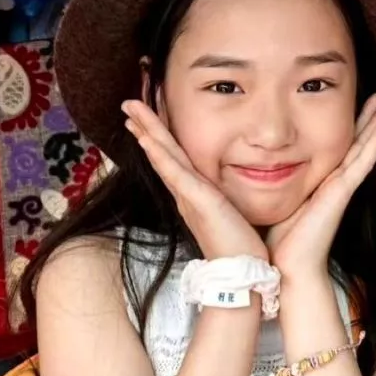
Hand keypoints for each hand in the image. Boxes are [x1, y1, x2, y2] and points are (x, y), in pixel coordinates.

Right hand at [122, 100, 267, 261]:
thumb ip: (234, 193)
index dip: (159, 133)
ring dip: (147, 130)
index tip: (149, 111)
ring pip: (163, 155)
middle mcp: (185, 193)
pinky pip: (174, 172)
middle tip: (129, 102)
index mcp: (194, 193)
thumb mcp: (237, 209)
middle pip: (161, 151)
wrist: (245, 273)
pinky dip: (160, 154)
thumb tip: (246, 173)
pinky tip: (148, 138)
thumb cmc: (245, 244)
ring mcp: (188, 196)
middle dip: (145, 125)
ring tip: (131, 108)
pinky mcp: (198, 201)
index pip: (173, 156)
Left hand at [265, 95, 375, 283]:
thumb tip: (257, 165)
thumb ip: (276, 183)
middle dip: (369, 120)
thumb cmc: (279, 240)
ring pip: (364, 149)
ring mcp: (342, 186)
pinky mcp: (343, 191)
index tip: (358, 106)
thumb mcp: (278, 201)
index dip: (351, 127)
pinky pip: (363, 161)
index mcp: (322, 183)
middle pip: (357, 144)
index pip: (340, 148)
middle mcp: (335, 182)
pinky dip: (375, 142)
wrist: (287, 267)